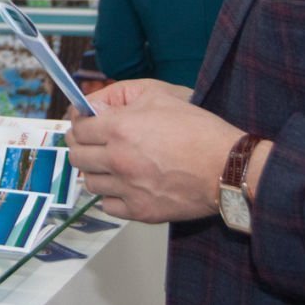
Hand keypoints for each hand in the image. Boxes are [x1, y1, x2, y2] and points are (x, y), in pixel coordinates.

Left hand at [66, 78, 240, 222]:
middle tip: (92, 142)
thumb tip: (93, 107)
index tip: (83, 123)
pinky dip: (111, 196)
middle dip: (81, 146)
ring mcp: (128, 188)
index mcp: (120, 128)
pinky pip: (107, 206)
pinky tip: (124, 184)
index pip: (78, 128)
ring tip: (112, 164)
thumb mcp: (159, 94)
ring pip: (90, 182)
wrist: (228, 167)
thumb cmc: (199, 129)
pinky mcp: (140, 210)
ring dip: (96, 171)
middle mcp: (118, 159)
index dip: (79, 123)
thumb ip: (120, 96)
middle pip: (77, 155)